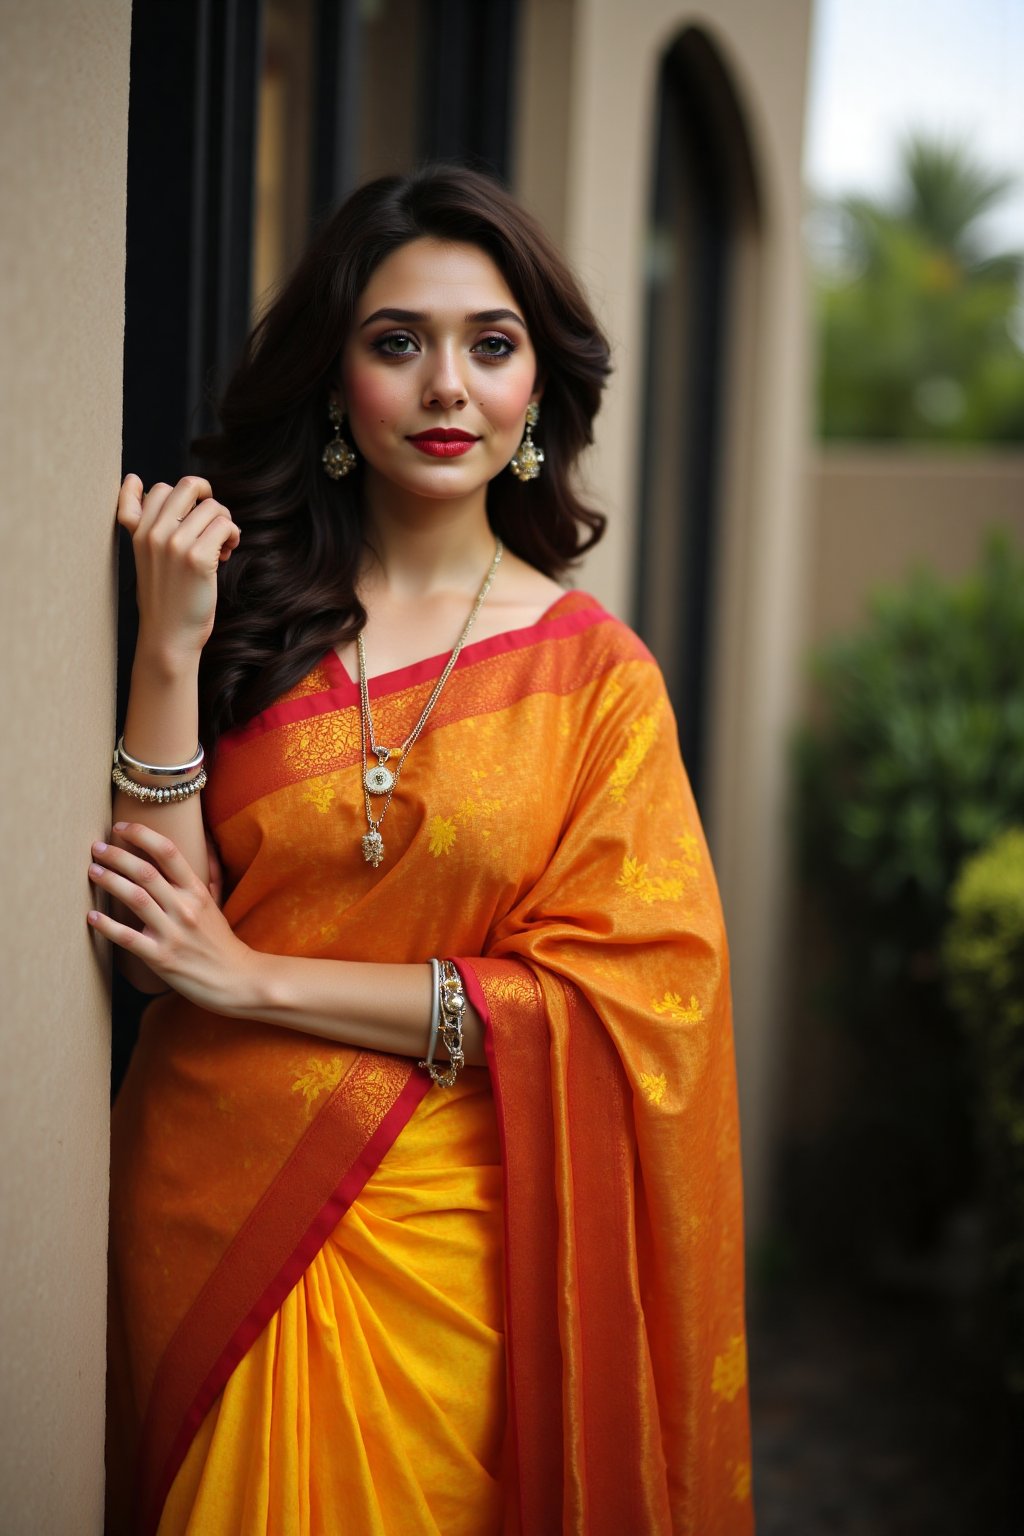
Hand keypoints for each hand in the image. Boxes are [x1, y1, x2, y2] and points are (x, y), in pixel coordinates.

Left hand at [88, 822, 257, 1016]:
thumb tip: (208, 844)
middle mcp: (185, 908)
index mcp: (197, 891)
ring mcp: (172, 933)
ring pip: (135, 898)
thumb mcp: (217, 903)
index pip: (168, 852)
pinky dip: (108, 926)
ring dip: (110, 881)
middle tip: (97, 847)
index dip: (142, 835)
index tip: (121, 828)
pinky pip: (128, 938)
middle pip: (145, 872)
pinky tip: (92, 916)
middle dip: (116, 855)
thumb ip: (209, 873)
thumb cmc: (220, 941)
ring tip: (93, 871)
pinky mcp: (161, 958)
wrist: (234, 979)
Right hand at [118, 473, 239, 660]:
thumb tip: (136, 481)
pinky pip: (225, 526)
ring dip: (224, 523)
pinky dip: (232, 536)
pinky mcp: (197, 558)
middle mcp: (153, 533)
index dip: (181, 498)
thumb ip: (142, 522)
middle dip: (208, 498)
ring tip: (220, 545)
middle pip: (188, 485)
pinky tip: (225, 554)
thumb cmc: (163, 597)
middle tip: (213, 521)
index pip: (156, 488)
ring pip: (213, 507)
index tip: (188, 517)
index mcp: (138, 531)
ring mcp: (174, 544)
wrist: (168, 636)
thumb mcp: (143, 555)